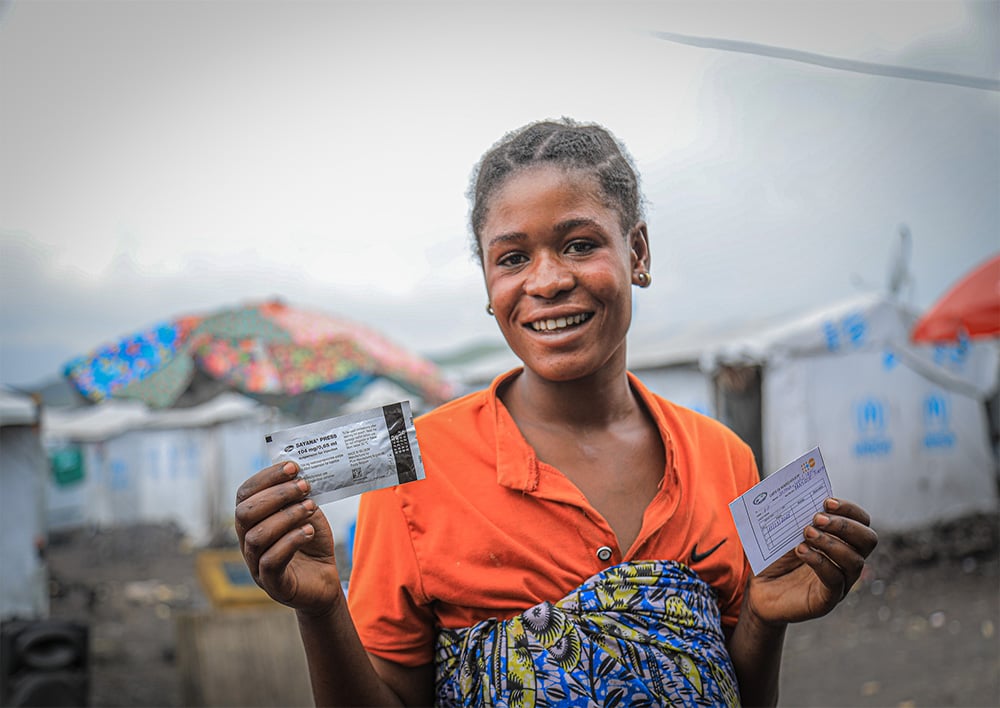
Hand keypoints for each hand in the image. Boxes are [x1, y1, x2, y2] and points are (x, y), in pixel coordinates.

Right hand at [235, 461, 342, 615]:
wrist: (325, 580)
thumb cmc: (311, 543)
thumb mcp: (306, 513)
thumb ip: (298, 496)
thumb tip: (298, 470)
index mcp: (252, 521)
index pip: (245, 494)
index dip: (265, 477)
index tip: (292, 466)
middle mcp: (248, 542)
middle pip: (244, 514)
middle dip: (276, 495)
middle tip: (304, 486)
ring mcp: (256, 565)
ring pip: (256, 537)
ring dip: (286, 517)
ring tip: (310, 507)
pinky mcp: (273, 584)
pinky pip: (270, 561)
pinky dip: (290, 542)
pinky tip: (308, 531)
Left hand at [744, 498, 877, 625]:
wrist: (758, 590)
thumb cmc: (774, 557)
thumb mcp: (785, 531)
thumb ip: (796, 513)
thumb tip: (798, 488)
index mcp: (842, 541)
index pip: (862, 522)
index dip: (849, 509)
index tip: (827, 501)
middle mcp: (847, 561)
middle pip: (868, 540)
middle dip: (844, 525)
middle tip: (817, 518)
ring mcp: (841, 582)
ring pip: (855, 561)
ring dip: (830, 543)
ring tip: (806, 533)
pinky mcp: (827, 600)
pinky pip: (835, 580)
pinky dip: (820, 562)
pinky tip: (801, 551)